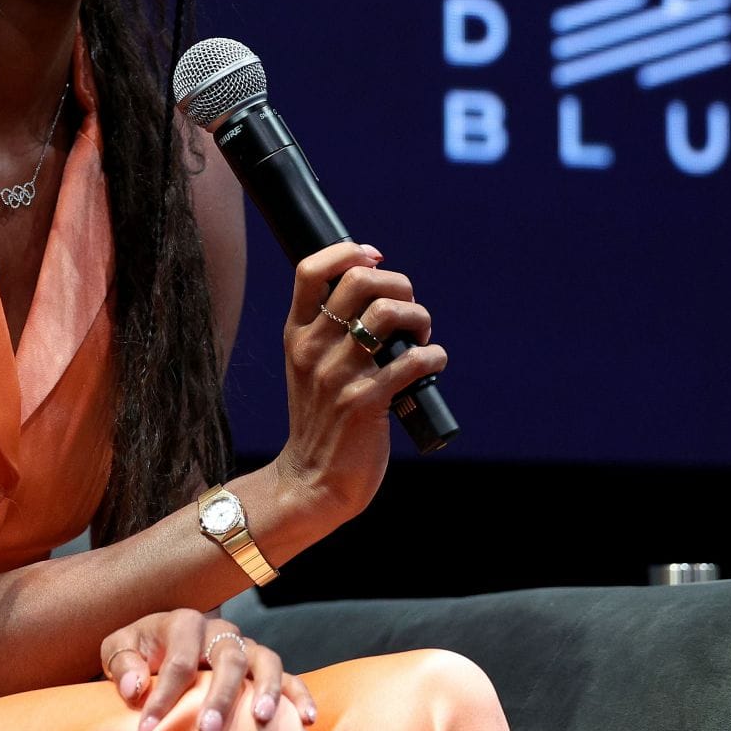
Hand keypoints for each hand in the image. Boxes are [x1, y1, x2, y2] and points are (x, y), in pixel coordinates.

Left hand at [100, 609, 316, 730]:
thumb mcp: (119, 648)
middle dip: (219, 698)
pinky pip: (289, 676)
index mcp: (183, 622)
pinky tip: (307, 719)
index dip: (162, 699)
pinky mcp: (262, 665)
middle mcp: (219, 630)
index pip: (177, 662)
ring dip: (266, 690)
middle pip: (227, 660)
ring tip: (262, 719)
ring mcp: (245, 646)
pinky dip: (300, 694)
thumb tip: (136, 688)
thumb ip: (122, 663)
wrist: (159, 645)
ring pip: (264, 661)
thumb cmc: (140, 651)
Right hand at [275, 242, 447, 526]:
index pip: (310, 271)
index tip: (374, 258)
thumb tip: (374, 292)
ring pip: (387, 315)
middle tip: (408, 306)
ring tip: (420, 336)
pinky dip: (434, 356)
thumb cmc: (321, 419)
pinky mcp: (367, 402)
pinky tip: (433, 363)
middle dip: (397, 283)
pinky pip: (413, 361)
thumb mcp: (307, 367)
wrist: (313, 479)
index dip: (347, 252)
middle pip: (358, 282)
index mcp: (296, 334)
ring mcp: (339, 375)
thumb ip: (328, 332)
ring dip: (418, 317)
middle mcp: (313, 349)